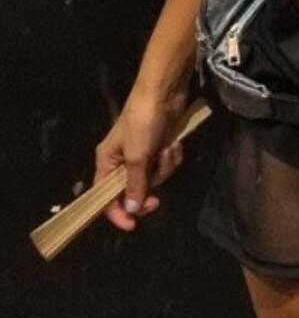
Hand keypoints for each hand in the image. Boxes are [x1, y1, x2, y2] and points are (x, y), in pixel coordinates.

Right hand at [93, 78, 190, 230]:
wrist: (165, 92)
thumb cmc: (143, 122)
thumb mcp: (137, 156)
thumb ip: (134, 184)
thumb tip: (130, 209)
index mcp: (107, 162)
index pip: (105, 197)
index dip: (117, 213)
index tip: (133, 225)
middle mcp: (122, 161)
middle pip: (133, 191)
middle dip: (148, 190)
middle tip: (157, 199)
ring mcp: (143, 154)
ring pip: (154, 178)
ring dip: (164, 167)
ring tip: (167, 150)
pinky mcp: (160, 147)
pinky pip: (167, 164)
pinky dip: (173, 157)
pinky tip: (175, 143)